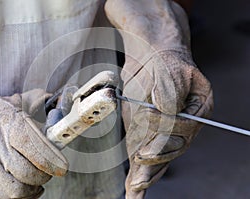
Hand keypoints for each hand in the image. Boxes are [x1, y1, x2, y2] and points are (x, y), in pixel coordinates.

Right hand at [0, 89, 67, 197]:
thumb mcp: (13, 104)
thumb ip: (36, 112)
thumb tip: (58, 117)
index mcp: (8, 123)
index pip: (33, 145)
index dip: (52, 159)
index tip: (63, 166)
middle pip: (28, 171)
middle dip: (45, 174)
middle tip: (51, 169)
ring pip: (17, 190)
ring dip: (34, 187)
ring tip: (38, 179)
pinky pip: (3, 197)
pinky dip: (20, 196)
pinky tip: (25, 187)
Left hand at [105, 0, 212, 197]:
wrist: (152, 59)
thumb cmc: (165, 62)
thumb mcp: (172, 70)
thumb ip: (171, 92)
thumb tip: (163, 113)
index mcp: (198, 108)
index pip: (183, 128)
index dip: (164, 132)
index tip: (145, 134)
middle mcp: (184, 125)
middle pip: (171, 150)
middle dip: (154, 161)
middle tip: (138, 175)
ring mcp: (166, 133)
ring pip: (159, 158)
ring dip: (146, 174)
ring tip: (135, 189)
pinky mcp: (148, 136)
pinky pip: (146, 156)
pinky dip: (140, 173)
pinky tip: (133, 189)